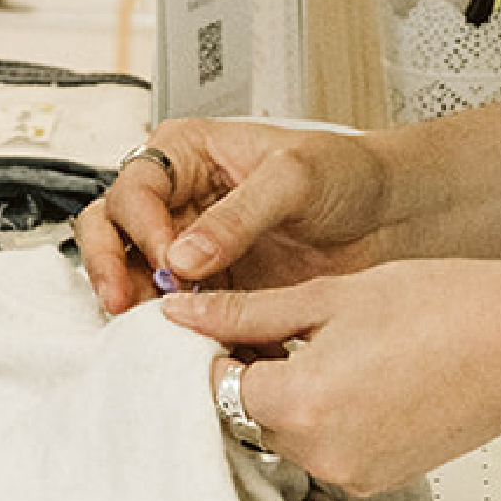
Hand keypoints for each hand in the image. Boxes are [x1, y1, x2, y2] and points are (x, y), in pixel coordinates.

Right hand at [74, 117, 398, 313]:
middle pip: (113, 228)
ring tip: (157, 331)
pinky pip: (178, 314)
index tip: (167, 264)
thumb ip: (236, 217)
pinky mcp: (213, 290)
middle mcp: (178, 199)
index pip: (136, 187)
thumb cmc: (345, 173)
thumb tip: (180, 259)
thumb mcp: (294, 179)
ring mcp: (191, 247)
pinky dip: (179, 332)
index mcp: (187, 154)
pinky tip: (197, 346)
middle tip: (125, 303)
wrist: (390, 217)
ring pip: (133, 275)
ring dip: (137, 304)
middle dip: (110, 266)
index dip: (142, 227)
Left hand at [168, 257, 500, 495]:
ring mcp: (356, 474)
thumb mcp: (330, 297)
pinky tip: (355, 368)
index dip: (211, 350)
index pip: (215, 388)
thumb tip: (180, 314)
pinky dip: (325, 415)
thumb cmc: (441, 304)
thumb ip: (247, 312)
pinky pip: (328, 448)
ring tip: (323, 340)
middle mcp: (323, 454)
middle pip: (247, 417)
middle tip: (269, 322)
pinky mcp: (384, 479)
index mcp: (302, 404)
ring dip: (286, 395)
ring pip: (286, 435)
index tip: (218, 320)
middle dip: (247, 373)